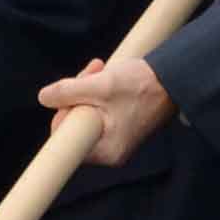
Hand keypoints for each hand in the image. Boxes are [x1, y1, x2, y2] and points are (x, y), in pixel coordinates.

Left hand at [43, 52, 174, 167]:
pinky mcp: (121, 125)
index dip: (63, 112)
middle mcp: (111, 151)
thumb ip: (68, 91)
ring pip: (86, 114)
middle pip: (76, 124)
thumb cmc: (143, 85)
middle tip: (90, 72)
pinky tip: (105, 75)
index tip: (73, 92)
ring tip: (100, 68)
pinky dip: (97, 92)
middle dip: (76, 94)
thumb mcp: (101, 85)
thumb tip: (44, 97)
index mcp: (107, 151)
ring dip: (86, 88)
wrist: (175, 77)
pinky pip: (98, 111)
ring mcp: (116, 138)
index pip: (67, 139)